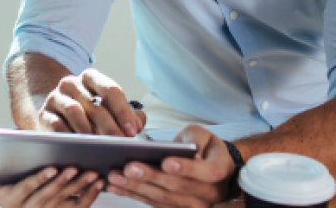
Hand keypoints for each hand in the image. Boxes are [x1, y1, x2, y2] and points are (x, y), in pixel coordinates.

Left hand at [0, 167, 102, 207]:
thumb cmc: (11, 176)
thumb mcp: (38, 176)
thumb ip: (57, 174)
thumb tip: (81, 161)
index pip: (74, 206)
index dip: (89, 195)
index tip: (103, 180)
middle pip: (64, 200)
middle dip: (81, 186)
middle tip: (95, 173)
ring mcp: (23, 207)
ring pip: (47, 195)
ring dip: (63, 182)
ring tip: (75, 168)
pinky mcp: (9, 199)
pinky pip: (27, 187)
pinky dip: (40, 177)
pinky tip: (51, 167)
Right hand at [38, 69, 145, 136]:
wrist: (54, 114)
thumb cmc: (87, 113)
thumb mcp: (108, 108)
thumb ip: (127, 115)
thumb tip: (138, 124)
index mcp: (91, 78)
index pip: (110, 89)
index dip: (123, 111)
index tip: (131, 131)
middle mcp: (72, 83)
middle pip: (95, 104)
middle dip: (110, 126)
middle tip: (120, 143)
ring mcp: (55, 98)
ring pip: (74, 111)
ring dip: (90, 131)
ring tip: (101, 146)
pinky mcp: (44, 115)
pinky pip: (57, 125)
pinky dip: (71, 136)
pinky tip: (80, 147)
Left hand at [105, 125, 235, 207]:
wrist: (213, 167)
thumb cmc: (205, 147)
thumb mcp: (204, 135)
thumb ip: (195, 138)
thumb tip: (183, 148)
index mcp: (220, 170)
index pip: (207, 172)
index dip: (186, 168)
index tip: (165, 161)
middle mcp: (210, 193)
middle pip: (179, 188)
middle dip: (151, 177)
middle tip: (128, 167)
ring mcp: (194, 205)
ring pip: (164, 199)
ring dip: (137, 188)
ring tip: (115, 177)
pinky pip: (155, 204)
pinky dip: (134, 195)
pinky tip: (115, 187)